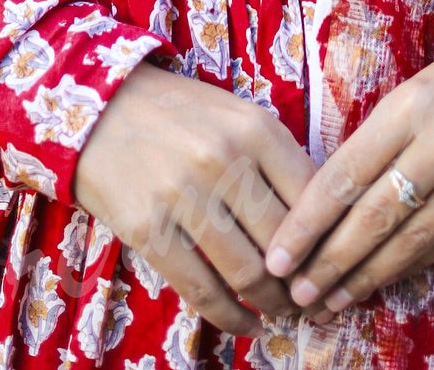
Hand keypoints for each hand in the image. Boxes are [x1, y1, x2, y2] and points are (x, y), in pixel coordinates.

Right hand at [73, 58, 317, 335]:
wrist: (101, 108)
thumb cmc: (180, 114)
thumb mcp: (236, 116)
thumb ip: (275, 159)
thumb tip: (318, 222)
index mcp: (255, 127)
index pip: (312, 196)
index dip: (328, 239)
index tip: (332, 262)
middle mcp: (224, 159)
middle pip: (285, 241)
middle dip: (304, 280)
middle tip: (311, 297)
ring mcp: (184, 196)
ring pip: (248, 273)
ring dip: (272, 304)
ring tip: (281, 312)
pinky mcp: (149, 229)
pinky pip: (202, 290)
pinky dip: (231, 318)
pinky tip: (246, 324)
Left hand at [262, 41, 433, 319]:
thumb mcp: (414, 89)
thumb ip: (377, 139)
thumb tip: (332, 199)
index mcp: (412, 105)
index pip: (346, 175)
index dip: (308, 222)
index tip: (278, 256)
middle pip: (376, 216)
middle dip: (331, 261)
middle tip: (298, 294)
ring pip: (414, 239)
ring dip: (369, 276)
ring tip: (334, 299)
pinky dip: (415, 264)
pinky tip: (387, 279)